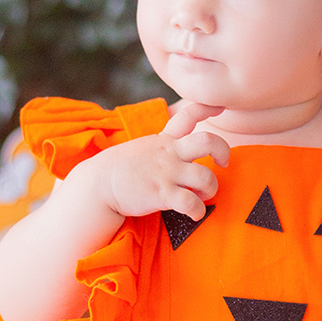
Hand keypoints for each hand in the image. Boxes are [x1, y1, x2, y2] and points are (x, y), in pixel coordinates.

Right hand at [94, 101, 231, 222]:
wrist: (98, 185)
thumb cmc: (122, 170)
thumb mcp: (143, 148)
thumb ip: (164, 148)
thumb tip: (183, 158)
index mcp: (164, 140)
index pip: (188, 115)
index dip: (207, 108)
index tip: (220, 107)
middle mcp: (169, 153)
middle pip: (207, 142)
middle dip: (222, 151)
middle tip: (223, 163)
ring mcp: (166, 173)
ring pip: (206, 177)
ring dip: (211, 189)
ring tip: (202, 196)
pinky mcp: (162, 194)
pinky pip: (191, 203)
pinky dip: (198, 211)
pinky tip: (193, 214)